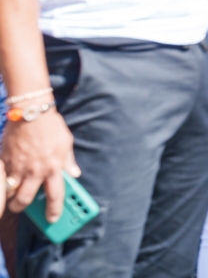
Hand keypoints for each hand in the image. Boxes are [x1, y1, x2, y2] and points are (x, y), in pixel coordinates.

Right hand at [2, 103, 79, 221]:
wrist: (30, 112)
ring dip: (11, 198)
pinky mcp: (5, 161)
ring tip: (14, 197)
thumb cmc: (51, 128)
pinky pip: (2, 179)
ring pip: (10, 192)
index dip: (54, 211)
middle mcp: (35, 171)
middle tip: (23, 209)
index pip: (55, 196)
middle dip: (23, 209)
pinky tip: (7, 182)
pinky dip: (4, 183)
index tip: (53, 219)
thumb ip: (69, 161)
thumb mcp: (66, 143)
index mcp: (54, 168)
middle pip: (25, 200)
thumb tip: (74, 174)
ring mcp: (18, 167)